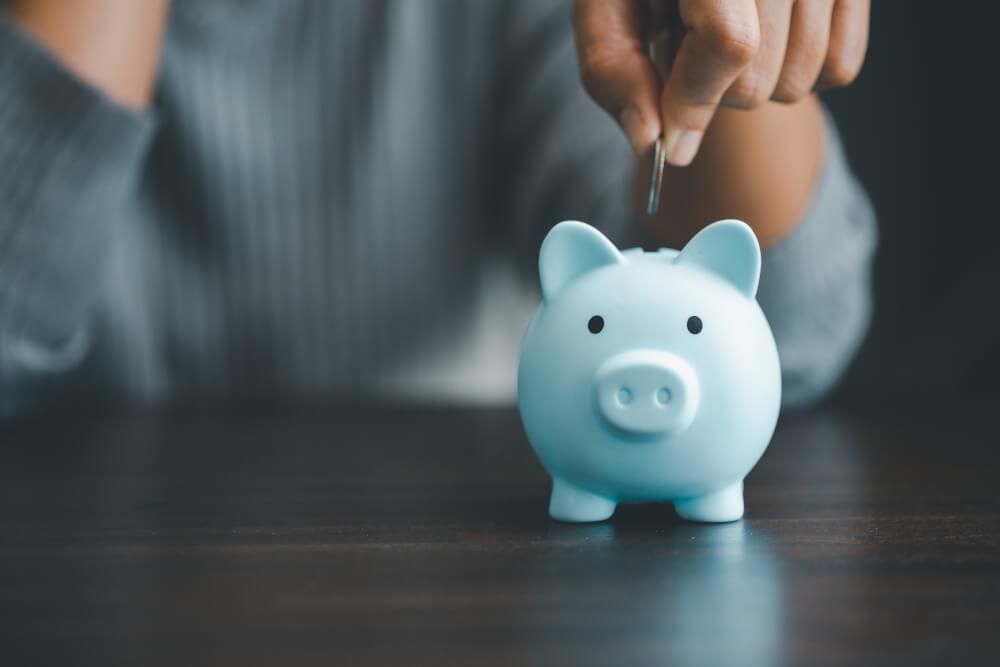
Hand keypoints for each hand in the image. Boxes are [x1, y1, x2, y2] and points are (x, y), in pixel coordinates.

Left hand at [573, 0, 869, 164]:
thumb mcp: (604, 7)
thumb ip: (613, 71)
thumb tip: (650, 143)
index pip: (729, 42)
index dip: (695, 100)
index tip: (670, 137)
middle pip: (759, 77)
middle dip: (711, 88)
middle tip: (686, 43)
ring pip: (800, 80)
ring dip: (751, 81)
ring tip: (721, 28)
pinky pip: (842, 67)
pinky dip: (799, 71)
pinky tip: (764, 37)